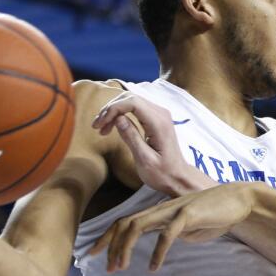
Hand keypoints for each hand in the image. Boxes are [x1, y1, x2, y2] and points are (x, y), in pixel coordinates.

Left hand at [88, 183, 259, 271]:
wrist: (238, 201)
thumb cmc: (213, 215)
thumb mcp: (187, 229)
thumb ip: (173, 235)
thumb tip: (164, 244)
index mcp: (158, 212)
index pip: (125, 222)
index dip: (107, 238)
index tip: (94, 255)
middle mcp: (160, 209)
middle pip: (125, 223)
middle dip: (110, 245)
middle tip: (106, 268)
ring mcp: (173, 210)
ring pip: (138, 225)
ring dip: (126, 247)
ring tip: (122, 267)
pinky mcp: (188, 214)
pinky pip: (167, 234)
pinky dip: (158, 252)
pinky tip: (153, 267)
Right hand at [91, 92, 211, 195]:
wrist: (178, 177)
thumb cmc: (162, 173)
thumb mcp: (144, 160)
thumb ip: (132, 137)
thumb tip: (118, 119)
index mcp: (159, 123)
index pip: (132, 102)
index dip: (113, 109)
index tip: (100, 125)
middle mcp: (161, 114)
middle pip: (130, 98)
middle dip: (110, 109)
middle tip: (97, 126)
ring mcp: (159, 114)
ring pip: (131, 101)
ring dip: (114, 111)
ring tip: (101, 128)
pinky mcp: (156, 119)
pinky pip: (136, 108)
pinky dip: (121, 114)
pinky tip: (112, 126)